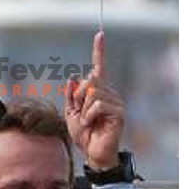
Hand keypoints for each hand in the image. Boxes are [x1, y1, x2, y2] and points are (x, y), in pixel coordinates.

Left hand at [64, 31, 124, 170]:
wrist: (93, 154)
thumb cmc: (84, 136)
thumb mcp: (71, 115)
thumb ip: (71, 97)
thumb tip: (72, 78)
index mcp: (98, 92)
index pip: (98, 68)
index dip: (98, 52)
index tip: (99, 34)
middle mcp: (109, 93)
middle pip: (90, 80)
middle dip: (79, 98)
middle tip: (81, 114)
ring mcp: (115, 102)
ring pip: (92, 92)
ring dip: (83, 109)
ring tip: (87, 122)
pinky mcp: (118, 112)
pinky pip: (97, 105)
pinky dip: (89, 115)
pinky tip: (91, 124)